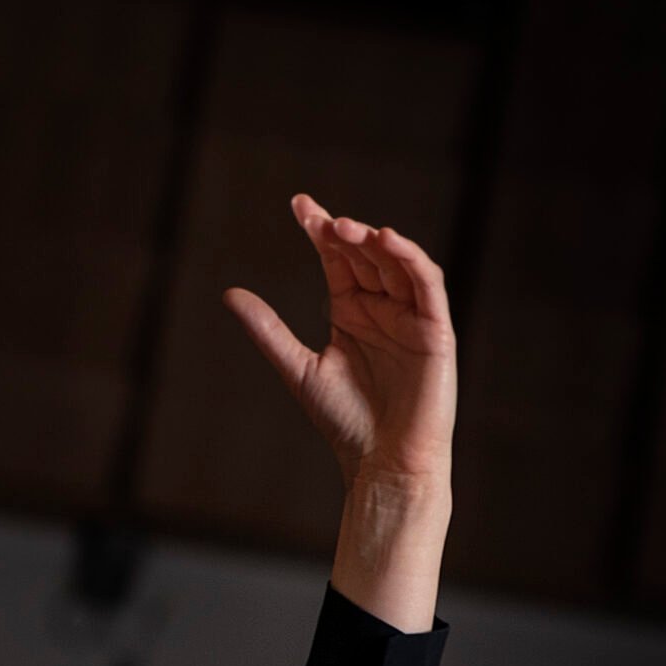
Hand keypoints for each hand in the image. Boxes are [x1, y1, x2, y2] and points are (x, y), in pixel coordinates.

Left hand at [223, 195, 456, 488]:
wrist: (382, 461)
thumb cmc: (346, 419)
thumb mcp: (298, 367)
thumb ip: (268, 330)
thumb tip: (230, 293)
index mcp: (352, 312)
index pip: (337, 260)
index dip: (320, 231)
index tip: (299, 205)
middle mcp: (383, 309)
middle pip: (366, 255)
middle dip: (343, 232)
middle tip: (317, 217)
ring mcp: (411, 318)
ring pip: (397, 264)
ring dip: (374, 241)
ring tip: (343, 227)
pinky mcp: (436, 331)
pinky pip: (428, 286)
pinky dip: (411, 259)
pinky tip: (388, 240)